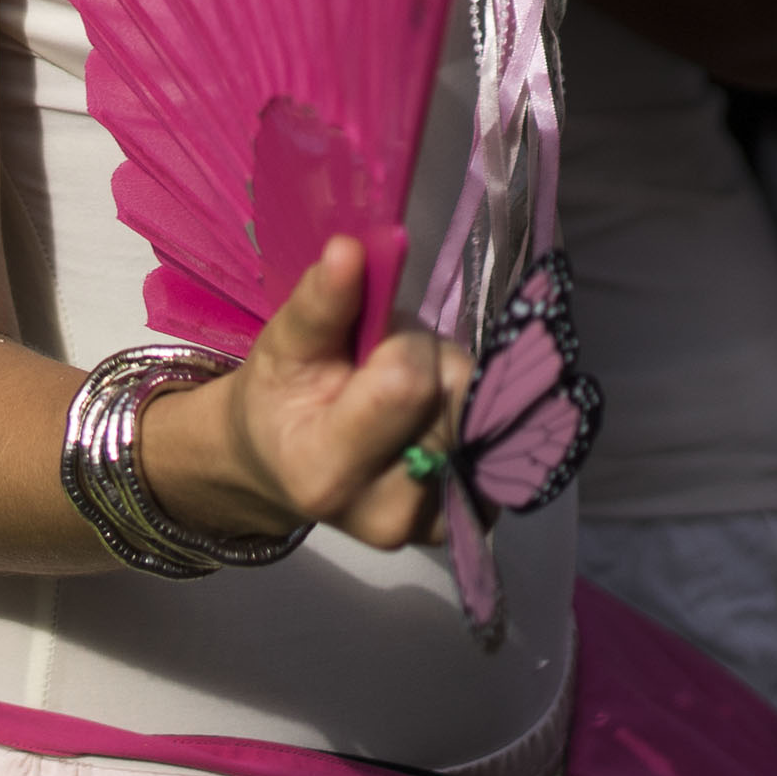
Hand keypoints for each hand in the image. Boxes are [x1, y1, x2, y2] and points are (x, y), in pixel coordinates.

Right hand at [145, 237, 464, 549]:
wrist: (282, 465)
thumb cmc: (281, 397)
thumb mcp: (283, 345)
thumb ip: (322, 302)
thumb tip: (352, 248)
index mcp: (327, 470)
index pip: (405, 385)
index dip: (402, 342)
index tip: (374, 338)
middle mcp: (387, 512)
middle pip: (455, 402)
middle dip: (432, 363)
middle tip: (387, 362)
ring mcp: (432, 527)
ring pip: (483, 420)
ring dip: (452, 389)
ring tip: (406, 393)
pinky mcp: (466, 524)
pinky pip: (495, 450)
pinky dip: (466, 420)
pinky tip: (428, 421)